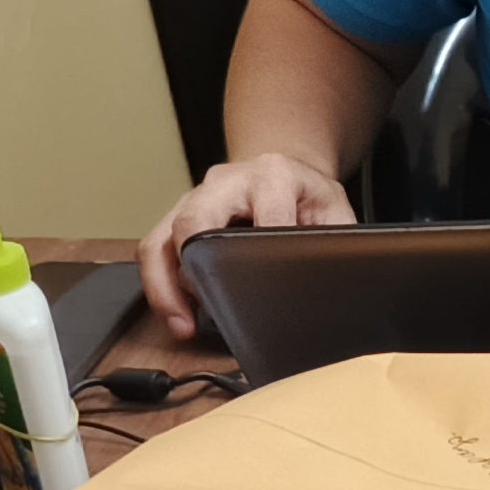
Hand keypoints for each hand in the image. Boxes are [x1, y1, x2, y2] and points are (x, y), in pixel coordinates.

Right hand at [137, 153, 356, 337]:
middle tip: (204, 309)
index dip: (264, 252)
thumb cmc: (308, 194)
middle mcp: (226, 182)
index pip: (266, 214)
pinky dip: (159, 283)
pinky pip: (155, 248)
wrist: (284, 166)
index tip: (265, 287)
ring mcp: (196, 196)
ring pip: (162, 237)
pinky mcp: (177, 214)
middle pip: (194, 219)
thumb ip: (333, 241)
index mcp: (273, 176)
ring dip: (164, 285)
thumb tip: (328, 282)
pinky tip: (176, 312)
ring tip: (180, 323)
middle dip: (193, 268)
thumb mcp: (334, 210)